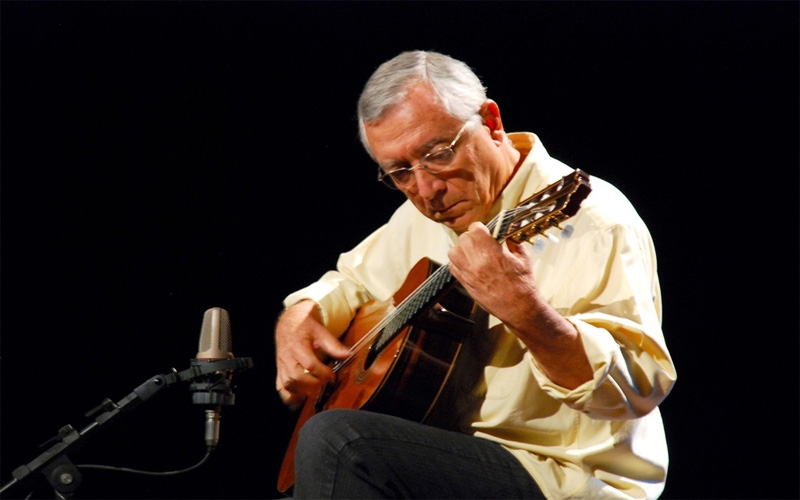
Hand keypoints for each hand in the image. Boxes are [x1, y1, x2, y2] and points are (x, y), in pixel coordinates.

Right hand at [274, 300, 349, 409]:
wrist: (288, 322)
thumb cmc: (304, 326)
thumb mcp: (320, 331)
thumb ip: (333, 345)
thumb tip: (347, 354)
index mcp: (298, 345)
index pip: (309, 364)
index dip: (322, 372)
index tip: (332, 376)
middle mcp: (287, 356)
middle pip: (297, 376)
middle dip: (313, 383)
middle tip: (324, 383)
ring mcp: (282, 364)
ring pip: (287, 383)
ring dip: (302, 391)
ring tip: (315, 390)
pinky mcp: (280, 370)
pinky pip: (280, 387)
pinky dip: (289, 396)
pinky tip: (300, 399)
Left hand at [448, 222, 592, 388]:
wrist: (519, 308)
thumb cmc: (523, 284)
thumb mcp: (523, 258)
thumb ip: (513, 242)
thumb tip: (506, 232)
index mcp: (493, 254)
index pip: (475, 229)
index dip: (480, 228)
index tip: (485, 231)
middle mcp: (478, 263)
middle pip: (463, 238)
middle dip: (471, 237)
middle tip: (480, 241)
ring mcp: (469, 274)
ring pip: (453, 252)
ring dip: (461, 249)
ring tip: (472, 252)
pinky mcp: (465, 284)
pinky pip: (452, 267)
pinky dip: (458, 262)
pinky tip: (468, 263)